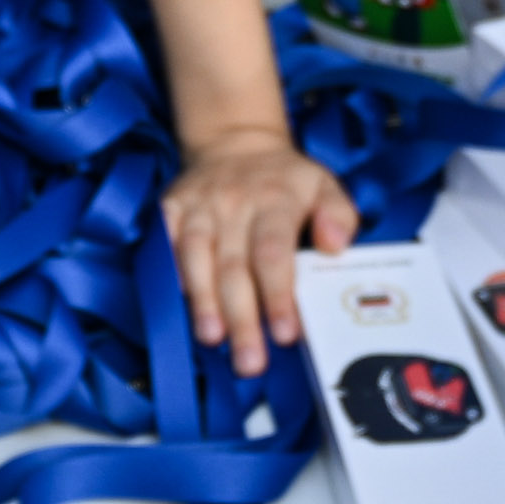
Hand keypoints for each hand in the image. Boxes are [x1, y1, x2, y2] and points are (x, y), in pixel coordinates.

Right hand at [164, 126, 353, 377]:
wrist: (235, 141)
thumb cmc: (284, 180)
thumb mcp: (325, 184)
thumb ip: (339, 215)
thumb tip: (335, 245)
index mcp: (276, 199)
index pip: (274, 253)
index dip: (278, 295)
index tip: (285, 334)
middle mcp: (234, 201)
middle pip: (234, 266)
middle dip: (241, 318)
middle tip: (249, 361)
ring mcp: (198, 205)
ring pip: (195, 258)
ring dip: (202, 301)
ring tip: (212, 338)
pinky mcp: (170, 208)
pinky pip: (165, 244)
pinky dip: (168, 275)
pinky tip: (176, 305)